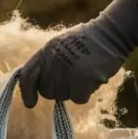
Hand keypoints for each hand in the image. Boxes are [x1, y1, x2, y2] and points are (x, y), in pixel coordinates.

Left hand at [17, 0, 137, 107]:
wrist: (111, 35)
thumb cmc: (84, 41)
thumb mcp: (57, 46)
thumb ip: (45, 64)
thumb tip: (35, 86)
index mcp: (45, 53)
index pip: (27, 75)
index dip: (27, 92)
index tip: (30, 103)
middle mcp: (53, 63)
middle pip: (46, 92)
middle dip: (56, 89)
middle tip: (70, 76)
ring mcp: (68, 73)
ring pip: (62, 97)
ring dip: (72, 90)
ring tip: (82, 73)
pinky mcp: (84, 82)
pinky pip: (78, 99)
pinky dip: (84, 93)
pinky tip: (91, 78)